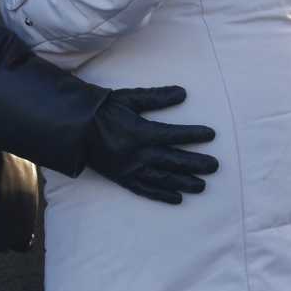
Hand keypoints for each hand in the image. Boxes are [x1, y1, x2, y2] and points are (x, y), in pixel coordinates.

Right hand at [83, 85, 218, 203]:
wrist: (76, 128)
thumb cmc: (103, 109)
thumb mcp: (129, 99)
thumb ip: (156, 97)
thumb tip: (183, 93)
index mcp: (139, 132)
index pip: (173, 135)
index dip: (193, 135)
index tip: (211, 134)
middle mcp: (137, 154)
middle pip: (172, 161)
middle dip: (195, 164)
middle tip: (215, 166)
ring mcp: (130, 169)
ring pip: (162, 179)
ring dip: (184, 182)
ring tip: (202, 185)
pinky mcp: (123, 179)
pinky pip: (146, 190)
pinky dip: (162, 195)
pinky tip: (177, 198)